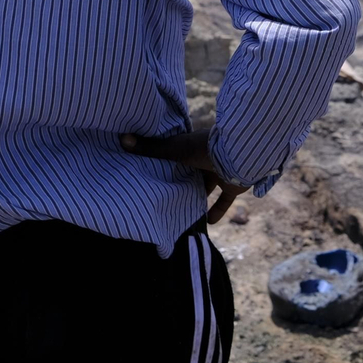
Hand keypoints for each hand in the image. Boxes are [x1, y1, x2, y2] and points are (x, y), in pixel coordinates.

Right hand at [120, 129, 248, 223]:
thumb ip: (151, 148)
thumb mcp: (175, 149)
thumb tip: (122, 139)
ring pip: (206, 186)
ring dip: (197, 197)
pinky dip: (217, 211)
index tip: (152, 171)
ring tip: (181, 211)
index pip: (176, 153)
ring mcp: (220, 171)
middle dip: (181, 181)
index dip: (166, 161)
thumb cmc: (205, 149)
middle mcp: (206, 158)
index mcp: (192, 146)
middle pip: (191, 171)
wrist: (240, 157)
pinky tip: (208, 223)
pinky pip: (223, 201)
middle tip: (164, 195)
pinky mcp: (232, 186)